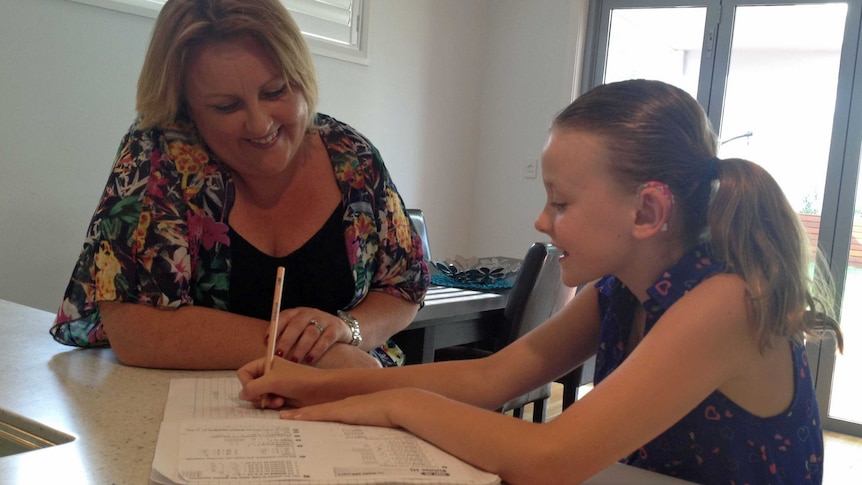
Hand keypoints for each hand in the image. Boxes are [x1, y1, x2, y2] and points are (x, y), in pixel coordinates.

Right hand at [237, 356, 325, 408]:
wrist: (320, 390)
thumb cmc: (298, 380)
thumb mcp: (272, 380)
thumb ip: (252, 387)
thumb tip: (241, 395)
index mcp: (265, 363)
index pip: (244, 373)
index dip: (246, 383)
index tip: (254, 389)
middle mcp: (268, 373)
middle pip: (249, 387)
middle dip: (256, 395)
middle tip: (265, 397)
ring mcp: (274, 385)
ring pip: (257, 397)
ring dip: (265, 401)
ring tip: (277, 401)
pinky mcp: (279, 396)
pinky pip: (266, 403)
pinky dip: (271, 404)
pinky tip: (281, 403)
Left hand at [266, 307, 350, 364]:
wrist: (340, 328)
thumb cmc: (312, 334)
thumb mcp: (298, 331)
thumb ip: (284, 338)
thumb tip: (266, 353)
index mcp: (296, 313)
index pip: (283, 316)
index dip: (274, 329)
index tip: (266, 342)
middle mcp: (309, 313)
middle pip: (296, 325)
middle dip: (286, 341)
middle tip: (279, 356)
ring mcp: (324, 319)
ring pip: (311, 332)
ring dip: (301, 347)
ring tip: (294, 361)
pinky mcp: (336, 328)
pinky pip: (326, 339)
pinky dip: (317, 350)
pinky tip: (310, 360)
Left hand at [279, 389, 411, 428]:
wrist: (399, 404)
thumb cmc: (392, 413)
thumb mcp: (377, 420)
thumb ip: (368, 425)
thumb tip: (366, 435)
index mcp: (349, 407)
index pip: (325, 412)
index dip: (309, 414)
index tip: (296, 417)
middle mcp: (342, 405)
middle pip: (316, 410)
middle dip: (299, 413)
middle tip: (281, 416)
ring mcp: (341, 407)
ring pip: (313, 412)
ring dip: (297, 415)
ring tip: (280, 416)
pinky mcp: (342, 411)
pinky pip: (318, 414)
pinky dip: (304, 416)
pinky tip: (291, 417)